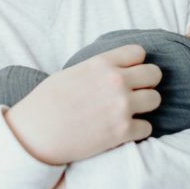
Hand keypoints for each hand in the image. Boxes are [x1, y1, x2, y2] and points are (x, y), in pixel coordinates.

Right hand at [4, 44, 160, 164]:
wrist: (34, 136)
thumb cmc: (46, 103)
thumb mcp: (72, 73)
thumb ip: (99, 68)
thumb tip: (116, 68)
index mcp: (102, 63)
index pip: (139, 52)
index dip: (135, 64)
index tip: (127, 74)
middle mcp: (116, 81)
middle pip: (154, 74)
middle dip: (146, 83)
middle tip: (134, 93)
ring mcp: (121, 106)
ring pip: (155, 99)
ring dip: (144, 107)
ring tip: (129, 112)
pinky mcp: (123, 131)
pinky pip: (148, 128)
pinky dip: (138, 131)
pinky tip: (123, 131)